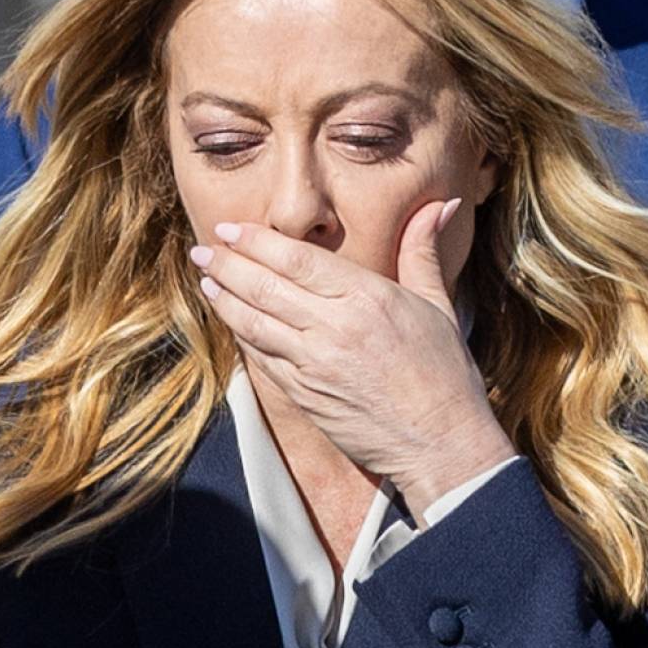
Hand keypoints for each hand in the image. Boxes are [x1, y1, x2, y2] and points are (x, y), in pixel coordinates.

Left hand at [190, 199, 515, 517]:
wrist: (440, 443)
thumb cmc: (445, 373)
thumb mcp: (437, 304)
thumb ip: (422, 250)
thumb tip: (441, 204)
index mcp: (367, 297)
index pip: (296, 259)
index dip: (256, 241)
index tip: (229, 228)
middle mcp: (335, 327)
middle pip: (264, 286)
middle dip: (226, 263)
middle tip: (202, 248)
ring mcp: (314, 364)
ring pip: (254, 321)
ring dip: (223, 297)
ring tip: (206, 277)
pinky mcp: (304, 395)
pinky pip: (261, 357)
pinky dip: (241, 333)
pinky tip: (230, 319)